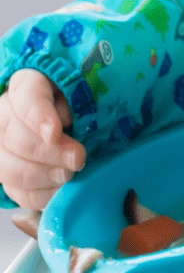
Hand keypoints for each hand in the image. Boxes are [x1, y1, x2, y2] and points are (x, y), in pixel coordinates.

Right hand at [0, 69, 85, 209]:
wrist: (74, 115)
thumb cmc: (82, 96)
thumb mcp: (83, 87)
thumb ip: (78, 96)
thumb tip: (66, 118)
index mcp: (28, 82)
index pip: (25, 93)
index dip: (37, 115)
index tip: (55, 132)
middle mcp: (5, 111)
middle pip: (13, 134)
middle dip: (47, 151)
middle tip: (77, 158)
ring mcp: (1, 144)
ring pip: (7, 165)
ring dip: (41, 175)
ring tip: (69, 175)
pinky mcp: (7, 171)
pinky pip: (14, 189)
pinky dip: (37, 193)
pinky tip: (59, 190)